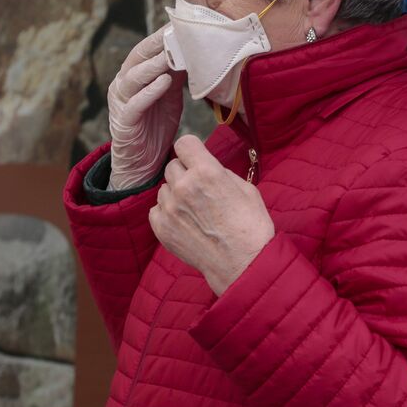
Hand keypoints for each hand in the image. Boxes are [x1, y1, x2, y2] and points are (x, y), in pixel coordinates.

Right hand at [106, 28, 184, 189]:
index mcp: (132, 76)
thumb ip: (175, 75)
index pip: (145, 50)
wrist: (143, 162)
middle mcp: (123, 85)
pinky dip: (150, 91)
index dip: (161, 36)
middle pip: (137, 58)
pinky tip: (164, 81)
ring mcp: (121, 102)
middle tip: (174, 31)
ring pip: (134, 78)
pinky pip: (136, 103)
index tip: (179, 23)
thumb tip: (190, 51)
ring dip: (153, 65)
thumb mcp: (170, 96)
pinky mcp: (124, 121)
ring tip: (171, 54)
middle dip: (156, 44)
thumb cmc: (155, 126)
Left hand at [150, 136, 275, 295]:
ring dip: (176, 193)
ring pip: (164, 188)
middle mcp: (184, 186)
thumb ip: (221, 172)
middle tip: (199, 189)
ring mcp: (170, 208)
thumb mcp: (245, 188)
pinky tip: (185, 222)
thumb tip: (206, 167)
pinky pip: (157, 209)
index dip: (192, 150)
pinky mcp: (161, 227)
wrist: (243, 263)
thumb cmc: (250, 226)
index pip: (184, 143)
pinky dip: (168, 212)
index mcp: (207, 172)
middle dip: (185, 173)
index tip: (196, 158)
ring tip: (194, 210)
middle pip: (172, 165)